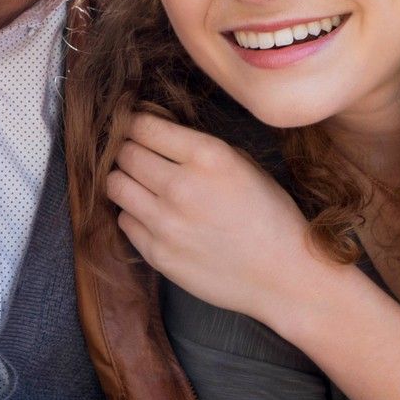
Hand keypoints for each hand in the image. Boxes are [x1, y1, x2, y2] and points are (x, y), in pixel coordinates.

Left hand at [105, 110, 336, 326]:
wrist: (284, 276)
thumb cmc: (270, 216)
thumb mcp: (243, 164)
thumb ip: (197, 146)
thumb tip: (155, 132)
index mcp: (208, 156)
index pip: (142, 126)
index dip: (135, 123)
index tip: (137, 128)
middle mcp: (181, 186)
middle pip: (124, 153)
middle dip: (129, 150)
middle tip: (140, 156)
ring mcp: (165, 223)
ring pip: (114, 184)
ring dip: (124, 179)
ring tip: (142, 184)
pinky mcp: (157, 253)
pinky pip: (124, 220)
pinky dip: (134, 214)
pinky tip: (154, 216)